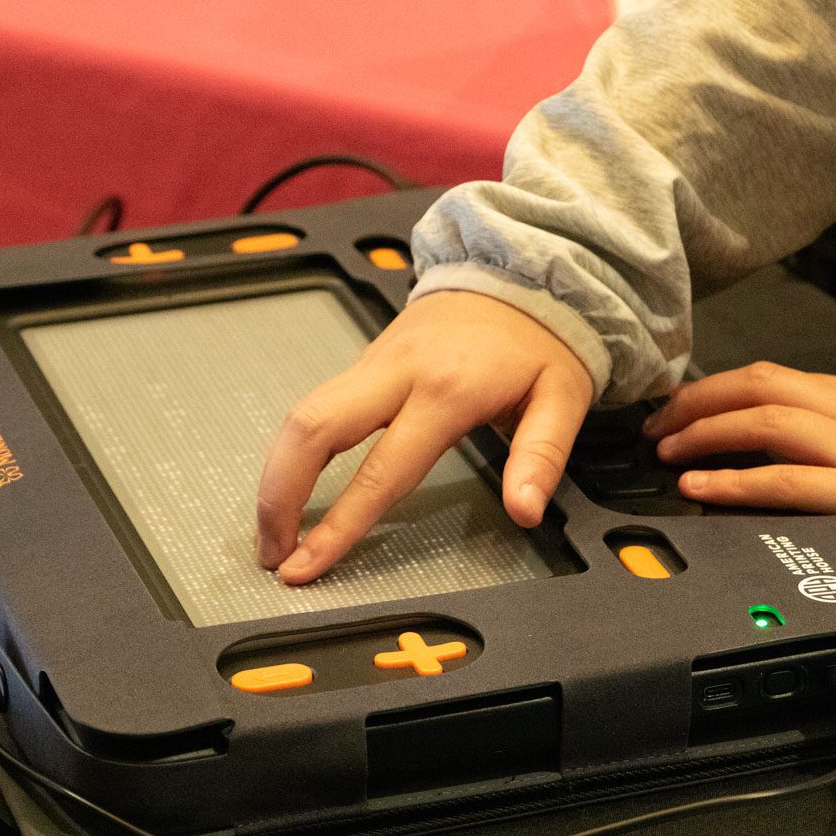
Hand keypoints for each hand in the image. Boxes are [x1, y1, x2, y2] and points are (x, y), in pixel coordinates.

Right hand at [256, 291, 593, 583]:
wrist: (520, 271)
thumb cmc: (542, 336)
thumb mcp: (563, 398)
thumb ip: (540, 458)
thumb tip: (524, 510)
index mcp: (446, 390)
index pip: (379, 472)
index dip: (338, 526)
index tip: (308, 564)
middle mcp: (398, 373)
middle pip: (311, 430)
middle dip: (278, 497)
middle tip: (273, 552)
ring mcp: (375, 363)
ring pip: (300, 414)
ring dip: (275, 475)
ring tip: (273, 530)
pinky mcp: (367, 361)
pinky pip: (315, 405)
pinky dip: (294, 450)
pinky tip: (291, 485)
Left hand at [645, 361, 835, 557]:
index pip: (780, 378)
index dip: (723, 390)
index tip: (689, 406)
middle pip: (757, 385)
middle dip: (697, 402)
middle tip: (656, 424)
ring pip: (763, 421)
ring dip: (703, 434)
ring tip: (663, 452)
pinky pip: (789, 481)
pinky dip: (735, 481)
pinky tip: (698, 489)